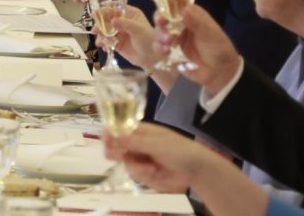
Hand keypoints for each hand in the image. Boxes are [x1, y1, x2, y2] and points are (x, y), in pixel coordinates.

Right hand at [99, 6, 154, 69]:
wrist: (153, 59)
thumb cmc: (149, 40)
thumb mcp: (138, 30)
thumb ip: (124, 24)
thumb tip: (111, 20)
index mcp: (130, 14)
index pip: (115, 8)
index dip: (105, 10)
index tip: (96, 13)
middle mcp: (124, 21)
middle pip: (107, 19)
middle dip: (100, 24)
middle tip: (95, 30)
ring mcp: (119, 32)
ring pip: (105, 30)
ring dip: (100, 35)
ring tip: (99, 42)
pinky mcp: (117, 43)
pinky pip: (106, 40)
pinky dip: (103, 43)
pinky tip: (103, 47)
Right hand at [103, 124, 217, 193]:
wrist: (197, 171)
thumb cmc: (180, 150)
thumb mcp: (158, 144)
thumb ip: (136, 141)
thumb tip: (115, 134)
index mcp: (140, 131)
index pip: (119, 129)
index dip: (110, 133)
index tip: (105, 138)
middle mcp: (137, 144)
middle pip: (117, 146)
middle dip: (115, 151)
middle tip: (114, 156)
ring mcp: (140, 159)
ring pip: (125, 162)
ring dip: (136, 166)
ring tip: (151, 168)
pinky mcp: (145, 174)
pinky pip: (135, 174)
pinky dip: (143, 174)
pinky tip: (154, 173)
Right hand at [155, 4, 241, 94]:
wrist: (219, 73)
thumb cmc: (219, 49)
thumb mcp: (211, 34)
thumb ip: (197, 22)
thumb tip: (184, 9)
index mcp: (191, 15)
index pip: (175, 2)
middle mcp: (180, 24)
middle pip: (163, 16)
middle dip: (159, 18)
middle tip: (160, 22)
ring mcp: (174, 37)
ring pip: (158, 31)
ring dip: (160, 34)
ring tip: (168, 42)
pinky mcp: (170, 51)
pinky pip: (158, 46)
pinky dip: (159, 48)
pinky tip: (165, 51)